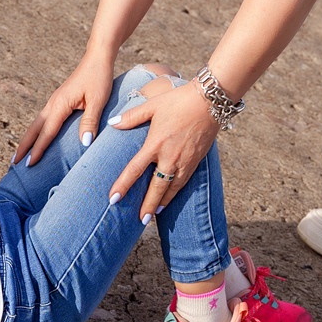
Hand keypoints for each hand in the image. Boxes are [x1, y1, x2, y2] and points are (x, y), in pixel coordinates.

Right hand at [14, 51, 114, 167]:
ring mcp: (54, 101)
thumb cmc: (98, 78)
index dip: (38, 149)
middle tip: (14, 164)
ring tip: (20, 155)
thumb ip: (90, 121)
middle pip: (34, 129)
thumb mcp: (98, 100)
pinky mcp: (59, 101)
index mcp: (59, 104)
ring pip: (36, 124)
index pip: (46, 132)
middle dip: (24, 146)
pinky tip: (38, 138)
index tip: (29, 165)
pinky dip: (37, 131)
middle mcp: (52, 103)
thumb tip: (84, 143)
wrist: (97, 58)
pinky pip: (43, 119)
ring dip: (28, 139)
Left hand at [106, 80, 218, 220]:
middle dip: (148, 206)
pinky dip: (176, 192)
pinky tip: (171, 197)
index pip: (134, 170)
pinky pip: (184, 181)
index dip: (123, 186)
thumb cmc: (179, 101)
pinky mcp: (196, 161)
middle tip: (140, 221)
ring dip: (163, 203)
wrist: (209, 101)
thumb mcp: (152, 105)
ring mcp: (185, 161)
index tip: (113, 199)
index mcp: (155, 144)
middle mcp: (170, 157)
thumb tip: (112, 124)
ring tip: (154, 215)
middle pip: (156, 188)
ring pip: (172, 188)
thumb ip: (131, 117)